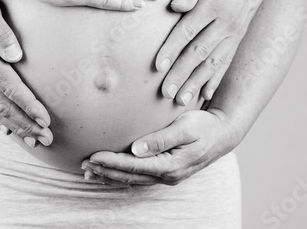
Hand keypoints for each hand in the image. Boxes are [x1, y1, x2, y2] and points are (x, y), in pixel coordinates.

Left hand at [81, 109, 240, 186]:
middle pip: (130, 177)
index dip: (112, 162)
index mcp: (171, 165)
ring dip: (110, 176)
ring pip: (132, 180)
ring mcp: (166, 176)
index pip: (134, 166)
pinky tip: (109, 172)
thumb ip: (161, 139)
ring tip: (89, 171)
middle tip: (83, 165)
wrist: (223, 134)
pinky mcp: (165, 172)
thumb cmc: (205, 126)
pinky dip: (121, 176)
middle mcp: (167, 175)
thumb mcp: (186, 128)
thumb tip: (136, 149)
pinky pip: (139, 177)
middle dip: (105, 171)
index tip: (93, 156)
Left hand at [156, 0, 276, 104]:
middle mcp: (225, 22)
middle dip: (180, 75)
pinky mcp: (239, 35)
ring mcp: (235, 31)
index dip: (171, 50)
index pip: (187, 32)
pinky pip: (227, 60)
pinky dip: (216, 79)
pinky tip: (206, 94)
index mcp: (213, 4)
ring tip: (182, 100)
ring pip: (213, 62)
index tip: (157, 67)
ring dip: (196, 83)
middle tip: (165, 93)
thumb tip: (177, 6)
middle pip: (198, 53)